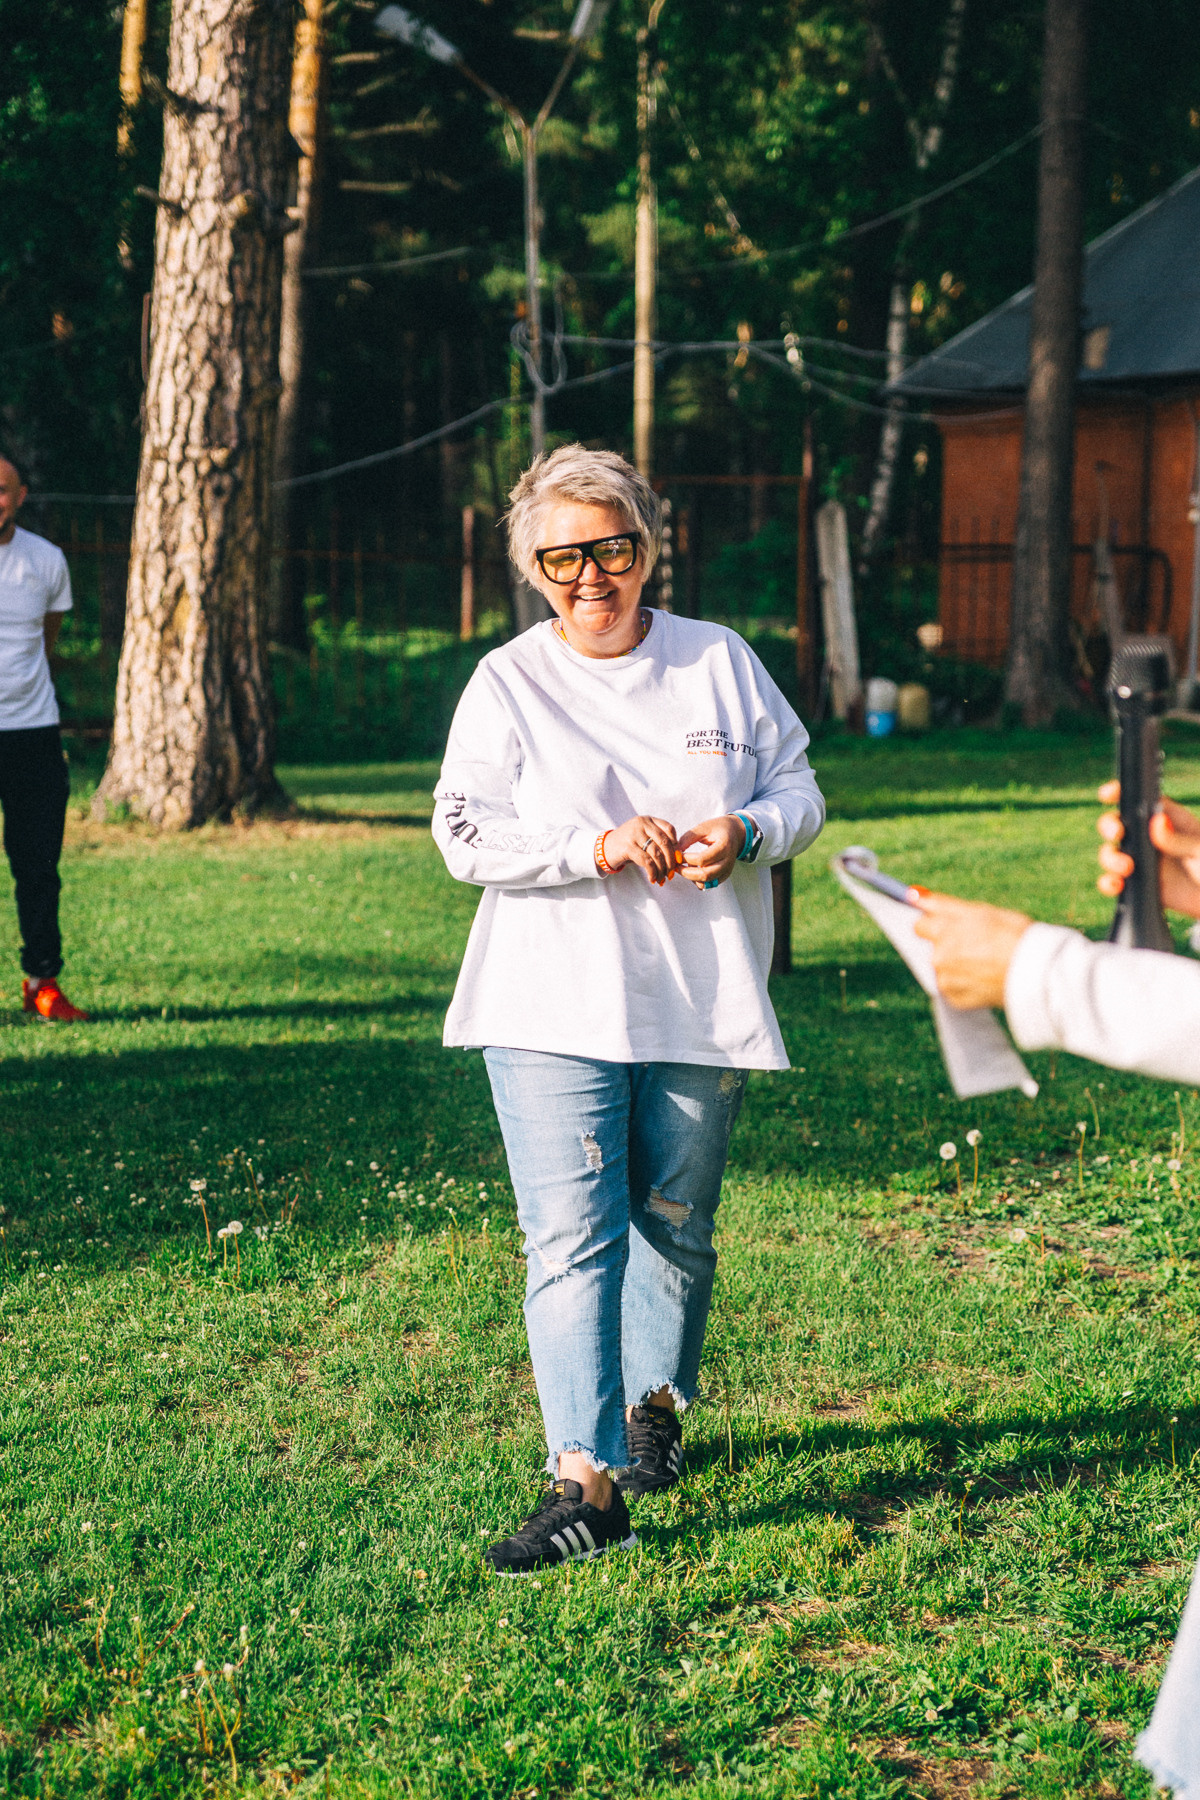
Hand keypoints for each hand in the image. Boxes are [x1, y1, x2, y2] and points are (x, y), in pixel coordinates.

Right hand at [601, 815, 680, 885]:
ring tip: (661, 878)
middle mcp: (641, 824)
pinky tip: (652, 878)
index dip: (675, 844)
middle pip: (665, 842)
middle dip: (671, 860)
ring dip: (662, 869)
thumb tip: (677, 856)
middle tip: (671, 872)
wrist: (604, 849)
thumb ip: (657, 841)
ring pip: (656, 853)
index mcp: (647, 820)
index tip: (676, 857)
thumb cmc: (627, 845)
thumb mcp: (642, 837)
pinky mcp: (628, 847)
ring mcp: (634, 834)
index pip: (669, 829)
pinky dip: (652, 872)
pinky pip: (647, 861)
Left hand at [677, 815, 745, 888]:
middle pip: (705, 875)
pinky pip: (709, 885)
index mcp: (724, 846)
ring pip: (706, 883)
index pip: (702, 859)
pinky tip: (693, 869)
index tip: (677, 854)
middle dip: (686, 873)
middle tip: (676, 866)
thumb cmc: (717, 828)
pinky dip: (698, 880)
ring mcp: (727, 870)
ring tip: (686, 866)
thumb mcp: (702, 827)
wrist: (734, 833)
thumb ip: (688, 838)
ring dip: (692, 878)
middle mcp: (728, 861)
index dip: (686, 859)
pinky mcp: (724, 876)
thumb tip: (675, 852)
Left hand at [914, 892, 1032, 1009]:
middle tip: (978, 945)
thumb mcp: (981, 911)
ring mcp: (946, 980)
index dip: (936, 924)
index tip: (949, 926)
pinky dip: (964, 984)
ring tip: (986, 962)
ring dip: (956, 966)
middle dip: (948, 945)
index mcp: (943, 931)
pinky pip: (953, 989)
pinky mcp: (955, 1000)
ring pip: (943, 969)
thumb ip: (942, 903)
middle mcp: (938, 957)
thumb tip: (911, 894)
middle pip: (932, 948)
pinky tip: (985, 977)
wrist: (1035, 972)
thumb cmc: (1014, 935)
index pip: (919, 925)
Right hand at [1097, 782, 1199, 919]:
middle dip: (1109, 825)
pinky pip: (1114, 882)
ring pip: (1111, 852)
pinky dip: (1108, 883)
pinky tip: (1117, 885)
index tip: (1107, 795)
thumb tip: (1157, 823)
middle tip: (1118, 833)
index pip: (1141, 800)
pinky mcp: (1138, 885)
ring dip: (1110, 857)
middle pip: (1118, 823)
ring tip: (1127, 867)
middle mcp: (1149, 838)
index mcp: (1167, 820)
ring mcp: (1142, 861)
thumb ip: (1179, 839)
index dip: (1120, 793)